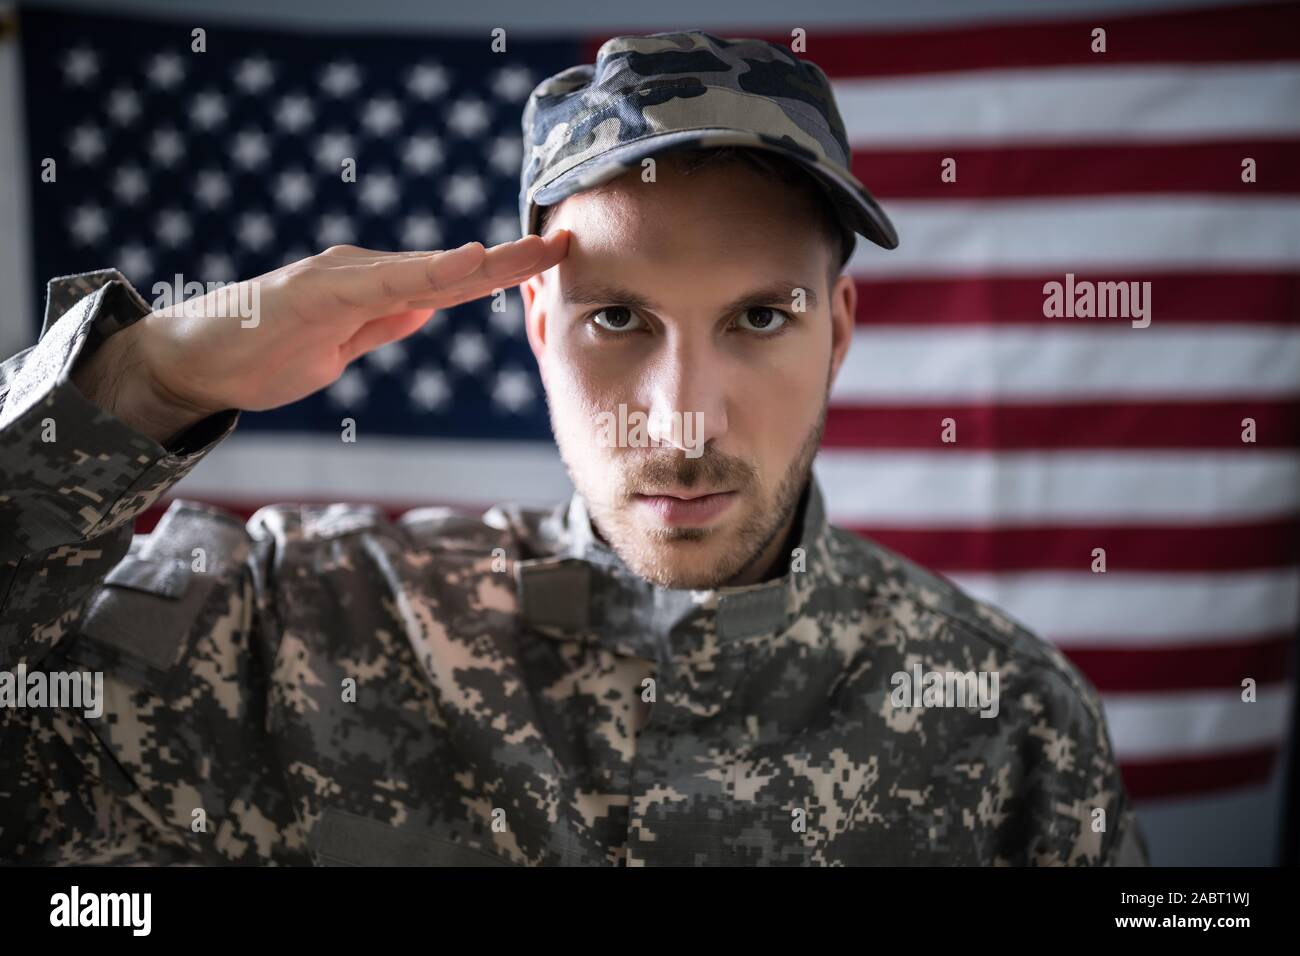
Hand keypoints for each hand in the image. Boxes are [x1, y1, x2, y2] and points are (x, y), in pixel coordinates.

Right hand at [135, 231, 569, 415]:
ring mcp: (339, 278)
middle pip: (452, 269)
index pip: (453, 282)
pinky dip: (424, 273)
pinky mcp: (315, 291)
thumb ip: (382, 325)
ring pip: (424, 269)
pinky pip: (381, 284)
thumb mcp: (340, 349)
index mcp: (374, 290)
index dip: (505, 271)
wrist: (193, 362)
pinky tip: (461, 265)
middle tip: (565, 243)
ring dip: (483, 262)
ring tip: (533, 252)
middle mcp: (363, 274)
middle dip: (512, 259)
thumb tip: (428, 308)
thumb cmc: (263, 353)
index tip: (553, 262)